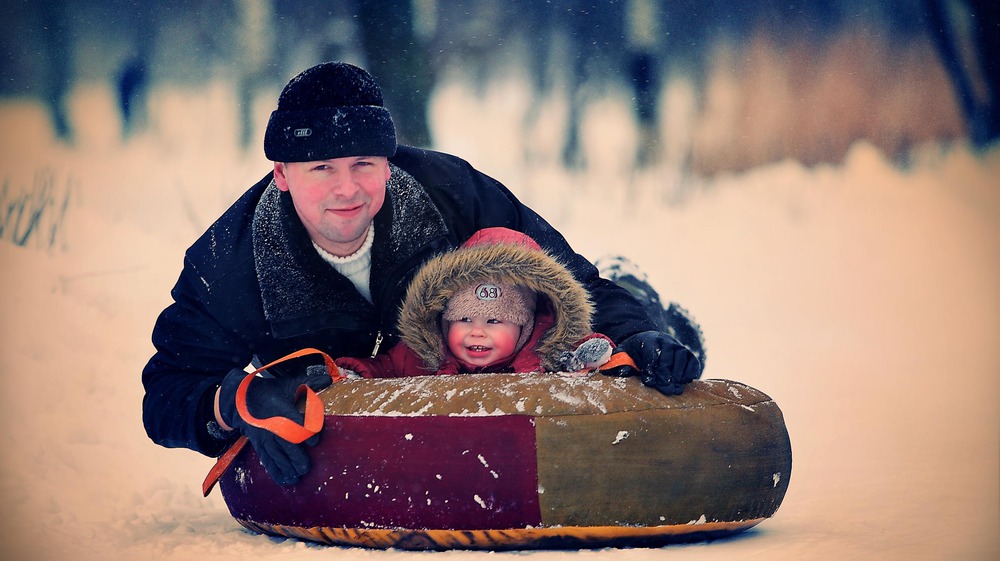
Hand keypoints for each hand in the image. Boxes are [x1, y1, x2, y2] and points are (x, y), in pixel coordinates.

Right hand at [217, 368, 331, 484]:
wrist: (242, 399)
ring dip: (286, 466)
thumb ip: (309, 383)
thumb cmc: (272, 391)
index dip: (304, 431)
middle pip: (283, 442)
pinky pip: (267, 459)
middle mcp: (270, 424)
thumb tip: (329, 379)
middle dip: (294, 455)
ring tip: (297, 477)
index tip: (314, 441)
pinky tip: (284, 481)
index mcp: (279, 408)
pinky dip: (275, 471)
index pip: (293, 420)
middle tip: (306, 467)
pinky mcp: (259, 444)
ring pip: (275, 453)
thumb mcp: (289, 384)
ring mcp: (263, 436)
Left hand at [615, 331, 701, 394]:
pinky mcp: (688, 353)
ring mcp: (678, 346)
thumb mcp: (623, 353)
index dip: (651, 369)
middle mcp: (665, 341)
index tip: (649, 382)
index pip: (652, 354)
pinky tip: (684, 382)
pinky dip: (690, 372)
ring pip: (682, 359)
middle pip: (668, 358)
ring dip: (678, 375)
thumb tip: (622, 373)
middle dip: (666, 375)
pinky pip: (693, 362)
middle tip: (665, 390)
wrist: (648, 340)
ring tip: (674, 388)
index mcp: (648, 340)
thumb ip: (620, 362)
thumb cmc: (635, 351)